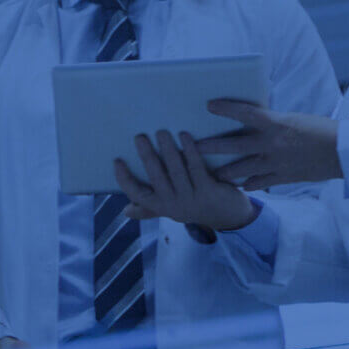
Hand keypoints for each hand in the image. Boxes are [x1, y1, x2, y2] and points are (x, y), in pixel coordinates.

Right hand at [115, 130, 258, 230]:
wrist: (230, 216)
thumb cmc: (196, 207)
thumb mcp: (172, 211)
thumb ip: (150, 209)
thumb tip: (126, 211)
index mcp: (161, 207)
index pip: (136, 194)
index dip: (124, 179)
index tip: (117, 160)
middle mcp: (174, 205)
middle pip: (155, 178)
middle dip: (147, 156)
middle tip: (140, 137)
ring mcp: (192, 198)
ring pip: (176, 170)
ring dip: (167, 149)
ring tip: (161, 132)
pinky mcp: (209, 190)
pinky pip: (196, 167)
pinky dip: (190, 150)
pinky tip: (185, 136)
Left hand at [198, 99, 343, 190]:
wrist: (345, 152)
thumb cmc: (322, 130)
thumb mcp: (294, 119)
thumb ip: (272, 123)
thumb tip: (253, 121)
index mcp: (277, 124)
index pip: (245, 112)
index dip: (226, 108)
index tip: (209, 105)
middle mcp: (272, 144)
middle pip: (233, 147)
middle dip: (211, 148)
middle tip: (193, 148)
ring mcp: (276, 164)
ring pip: (241, 170)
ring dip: (224, 172)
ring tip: (211, 173)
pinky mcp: (283, 178)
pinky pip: (258, 183)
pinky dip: (248, 183)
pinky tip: (239, 185)